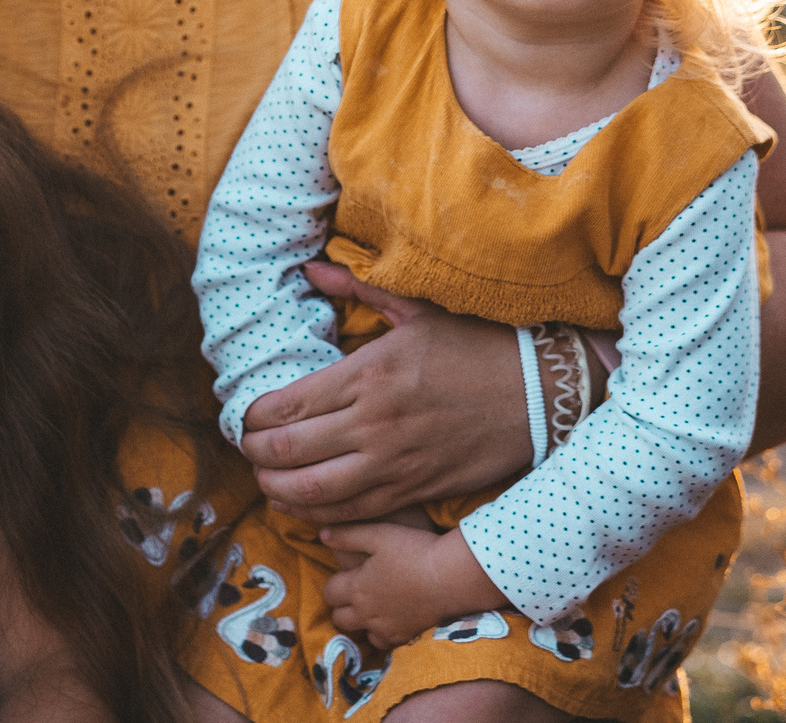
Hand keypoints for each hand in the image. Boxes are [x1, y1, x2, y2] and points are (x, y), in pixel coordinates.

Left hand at [237, 263, 530, 523]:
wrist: (542, 394)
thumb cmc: (479, 345)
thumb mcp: (418, 310)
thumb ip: (358, 289)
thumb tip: (311, 270)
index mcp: (369, 373)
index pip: (287, 405)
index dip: (253, 417)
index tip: (243, 416)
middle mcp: (375, 422)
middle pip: (289, 450)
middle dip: (255, 453)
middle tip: (245, 448)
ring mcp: (395, 463)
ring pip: (314, 490)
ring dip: (278, 489)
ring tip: (265, 479)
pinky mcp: (415, 490)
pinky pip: (353, 514)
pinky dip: (318, 515)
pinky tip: (303, 505)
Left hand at [317, 521, 505, 648]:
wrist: (450, 578)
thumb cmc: (413, 551)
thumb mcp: (378, 534)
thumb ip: (347, 535)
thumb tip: (321, 535)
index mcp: (356, 587)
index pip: (329, 592)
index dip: (334, 584)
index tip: (345, 577)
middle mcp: (366, 612)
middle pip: (339, 618)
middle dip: (342, 607)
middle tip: (355, 594)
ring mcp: (385, 627)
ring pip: (360, 634)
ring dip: (361, 623)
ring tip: (372, 609)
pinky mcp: (404, 637)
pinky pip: (383, 643)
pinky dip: (382, 634)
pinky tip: (391, 620)